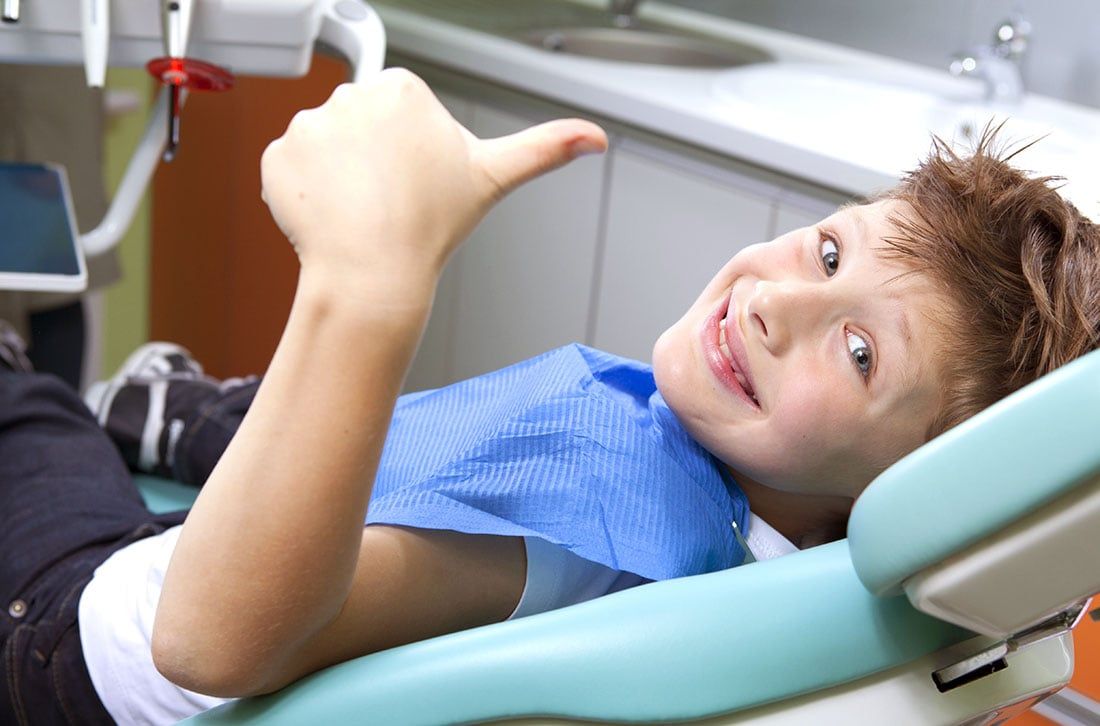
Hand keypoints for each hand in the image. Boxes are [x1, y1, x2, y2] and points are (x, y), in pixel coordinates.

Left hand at [260, 69, 606, 295]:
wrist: (374, 275)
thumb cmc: (432, 227)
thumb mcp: (494, 177)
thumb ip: (545, 148)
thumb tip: (596, 138)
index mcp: (402, 88)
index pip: (399, 112)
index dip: (409, 153)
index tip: (416, 182)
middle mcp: (350, 95)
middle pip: (361, 126)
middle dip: (373, 160)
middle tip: (391, 202)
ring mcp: (307, 125)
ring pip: (326, 149)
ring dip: (339, 178)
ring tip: (361, 213)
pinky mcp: (276, 156)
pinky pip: (291, 169)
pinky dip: (305, 193)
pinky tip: (330, 216)